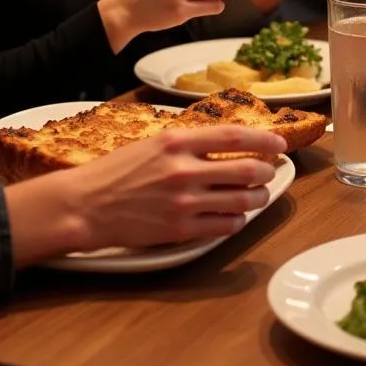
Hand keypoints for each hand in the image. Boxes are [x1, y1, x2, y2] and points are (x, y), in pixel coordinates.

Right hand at [65, 126, 287, 249]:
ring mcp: (183, 203)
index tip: (279, 142)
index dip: (263, 138)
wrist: (86, 205)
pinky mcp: (179, 230)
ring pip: (241, 201)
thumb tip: (226, 142)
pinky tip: (235, 216)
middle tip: (270, 171)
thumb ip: (189, 142)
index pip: (234, 135)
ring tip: (259, 195)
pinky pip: (224, 226)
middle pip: (246, 169)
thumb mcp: (153, 142)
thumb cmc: (116, 171)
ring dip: (258, 198)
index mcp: (177, 141)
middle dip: (267, 171)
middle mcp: (184, 170)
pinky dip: (237, 221)